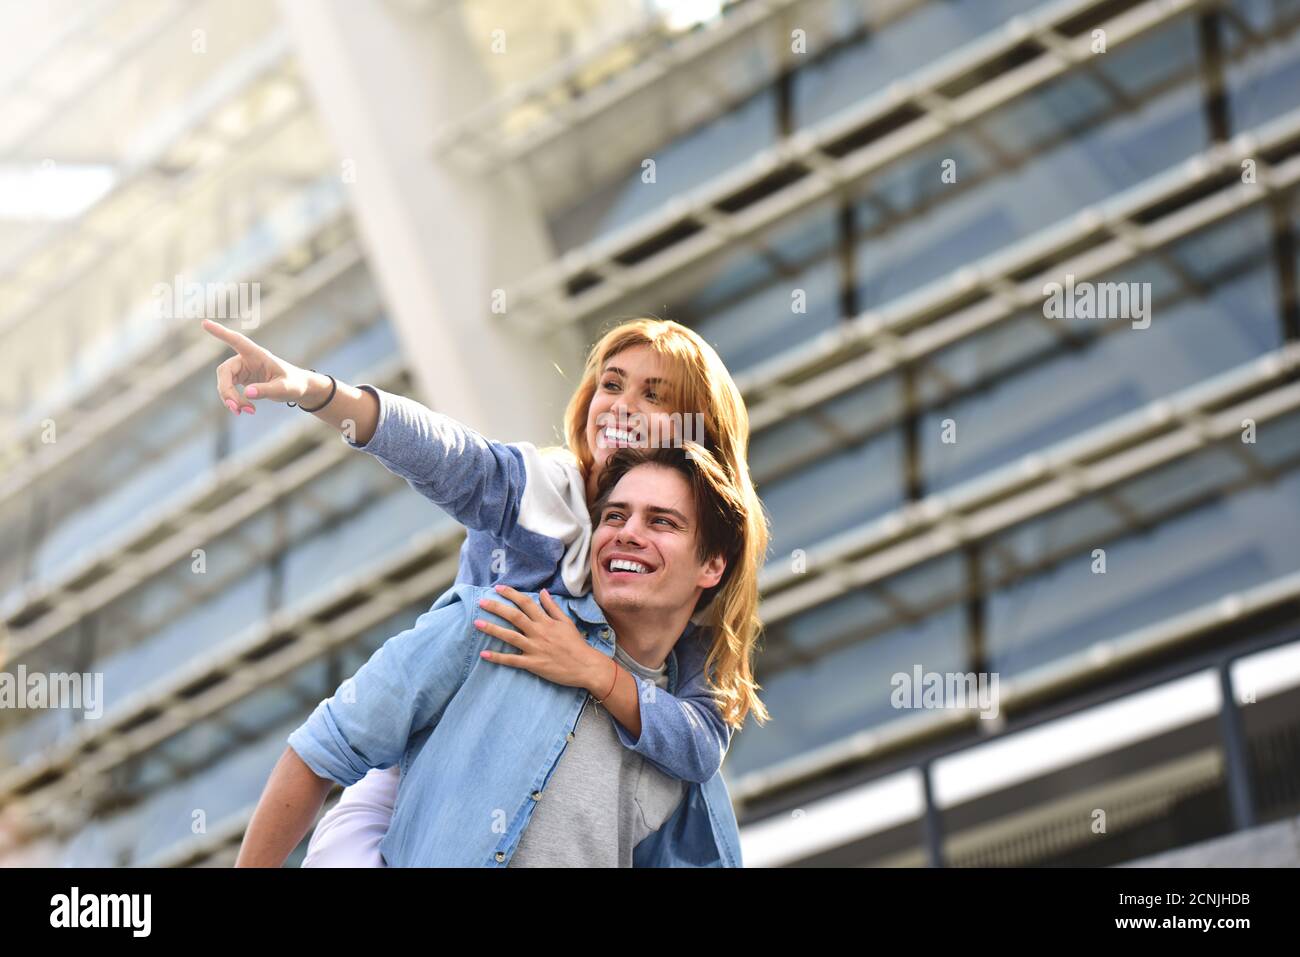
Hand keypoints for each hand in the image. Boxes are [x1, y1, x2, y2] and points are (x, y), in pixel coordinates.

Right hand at [202, 318, 316, 414]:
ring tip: (248, 411)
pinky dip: (235, 402)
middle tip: (236, 409)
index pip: (237, 341)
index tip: (204, 323)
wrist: (298, 388)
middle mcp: (246, 359)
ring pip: (224, 383)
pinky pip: (229, 390)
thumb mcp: (284, 389)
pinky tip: (246, 410)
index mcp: (257, 355)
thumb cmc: (294, 384)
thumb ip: (267, 390)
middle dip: (227, 391)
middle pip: (224, 372)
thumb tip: (247, 393)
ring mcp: (242, 369)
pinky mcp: (241, 379)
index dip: (221, 333)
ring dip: (231, 399)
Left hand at [475, 585, 607, 690]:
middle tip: (481, 602)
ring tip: (477, 623)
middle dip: (496, 608)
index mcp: (546, 621)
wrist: (586, 666)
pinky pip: (512, 660)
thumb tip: (542, 592)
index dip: (511, 594)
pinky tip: (484, 654)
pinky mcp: (533, 664)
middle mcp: (539, 632)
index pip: (526, 603)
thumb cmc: (576, 644)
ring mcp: (535, 648)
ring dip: (492, 629)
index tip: (498, 588)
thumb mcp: (566, 622)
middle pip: (514, 616)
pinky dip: (498, 657)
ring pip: (510, 636)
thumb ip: (553, 607)